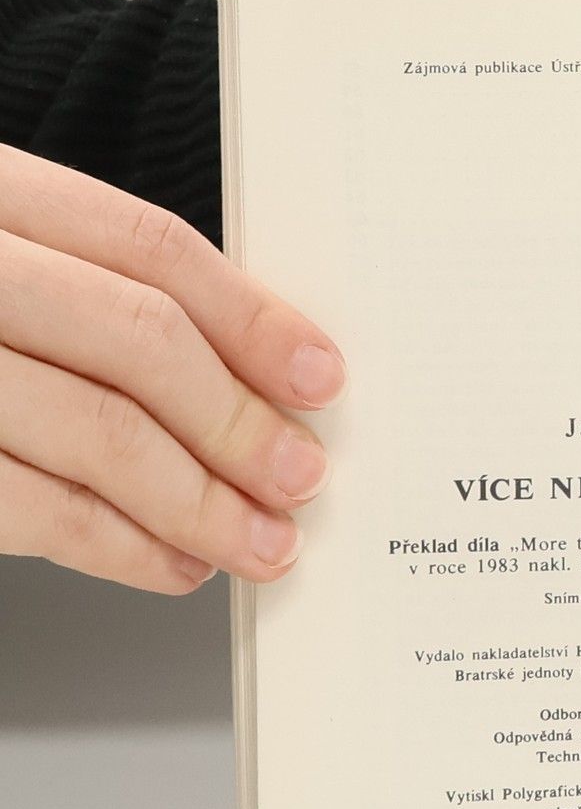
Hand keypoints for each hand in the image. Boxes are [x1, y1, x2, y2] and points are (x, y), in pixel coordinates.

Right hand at [0, 143, 345, 593]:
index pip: (143, 245)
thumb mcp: (0, 252)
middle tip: (301, 477)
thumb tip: (254, 371)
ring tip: (261, 541)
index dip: (249, 316)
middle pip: (133, 338)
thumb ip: (89, 285)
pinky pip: (25, 507)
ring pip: (91, 430)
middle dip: (236, 422)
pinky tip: (173, 563)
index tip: (321, 378)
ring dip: (198, 501)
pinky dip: (117, 546)